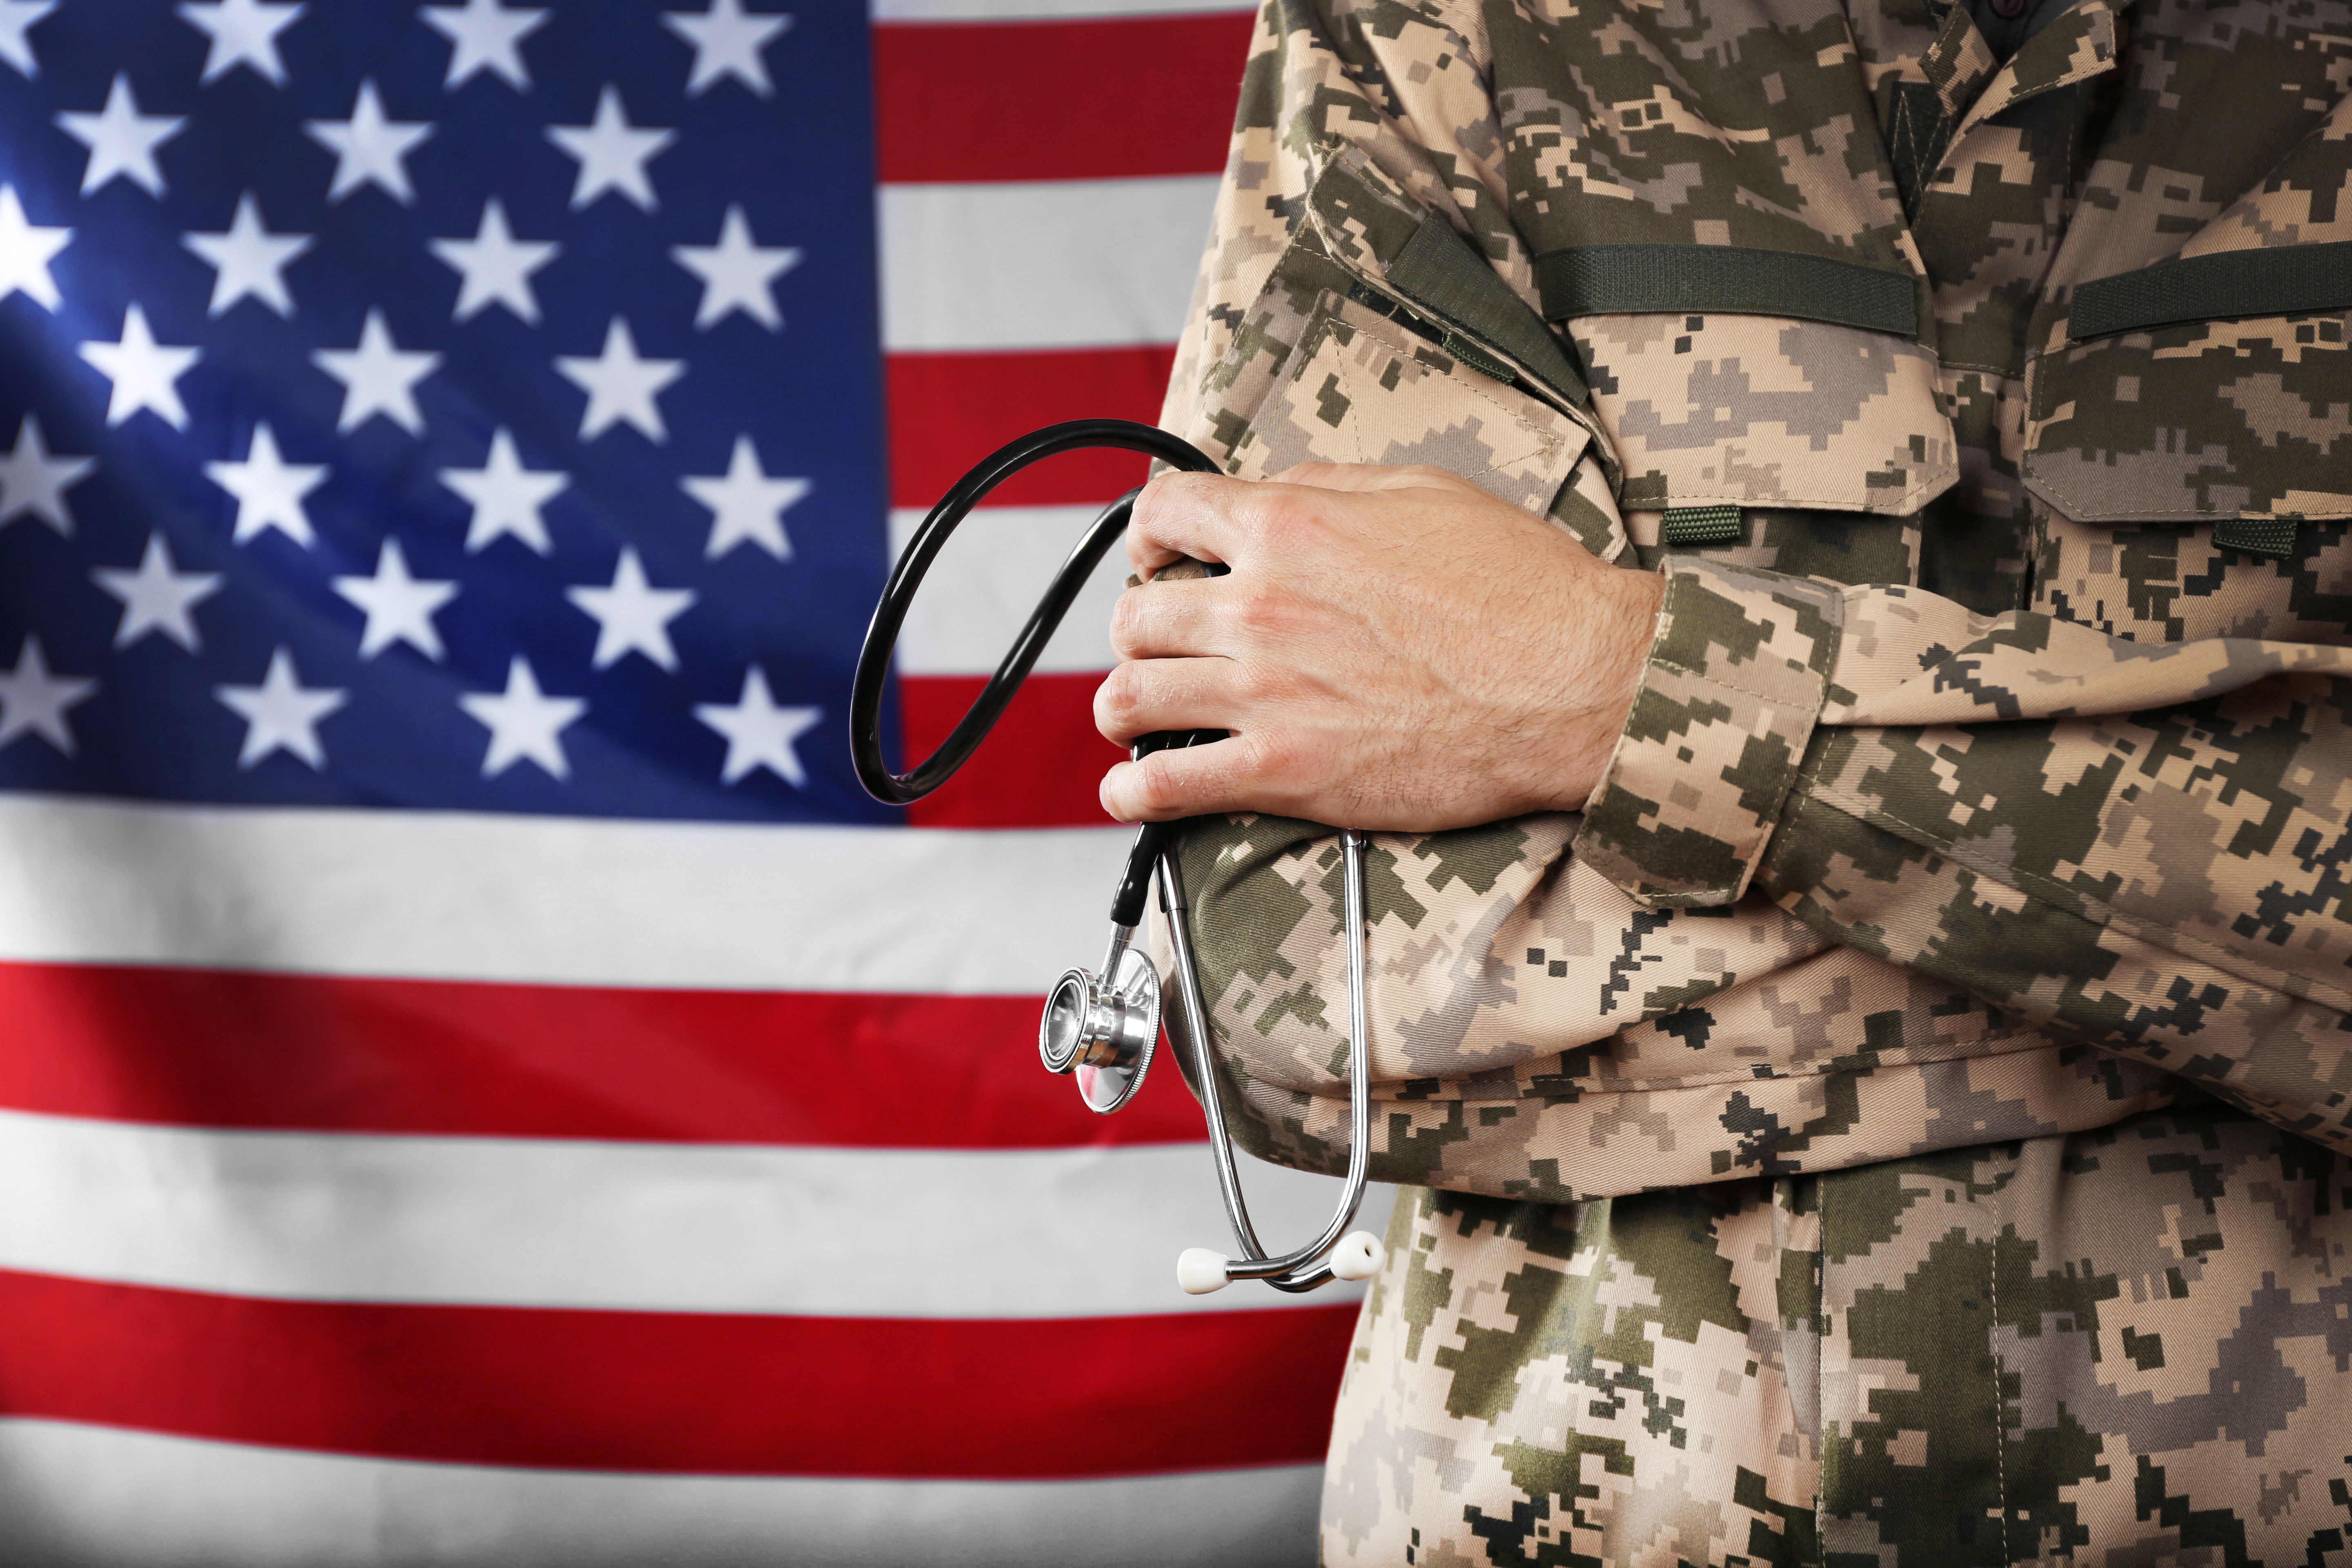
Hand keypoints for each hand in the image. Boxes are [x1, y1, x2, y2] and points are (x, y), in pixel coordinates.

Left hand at [1094, 462, 1662, 828]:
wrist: (1573, 681)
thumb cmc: (1519, 589)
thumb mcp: (1424, 494)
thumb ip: (1330, 489)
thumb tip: (1275, 492)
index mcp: (1289, 529)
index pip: (1165, 513)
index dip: (1148, 535)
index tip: (1157, 557)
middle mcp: (1260, 607)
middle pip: (1136, 615)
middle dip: (1140, 629)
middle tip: (1161, 646)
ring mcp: (1266, 693)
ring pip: (1131, 697)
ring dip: (1125, 706)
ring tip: (1139, 715)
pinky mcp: (1285, 772)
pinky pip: (1168, 787)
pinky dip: (1133, 793)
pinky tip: (1131, 791)